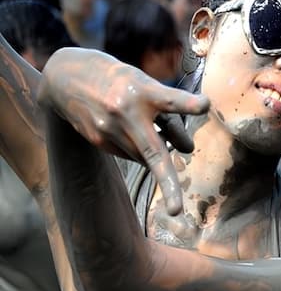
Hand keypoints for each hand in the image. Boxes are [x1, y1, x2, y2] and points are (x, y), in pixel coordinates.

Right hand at [38, 48, 208, 214]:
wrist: (66, 78)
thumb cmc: (119, 82)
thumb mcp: (145, 87)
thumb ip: (171, 116)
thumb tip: (189, 150)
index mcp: (142, 92)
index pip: (170, 99)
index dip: (188, 104)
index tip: (205, 105)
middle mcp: (125, 112)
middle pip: (154, 152)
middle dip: (167, 184)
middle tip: (175, 212)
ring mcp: (109, 129)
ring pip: (147, 156)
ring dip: (156, 150)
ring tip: (143, 124)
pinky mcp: (98, 140)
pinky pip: (131, 155)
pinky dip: (138, 148)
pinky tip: (127, 130)